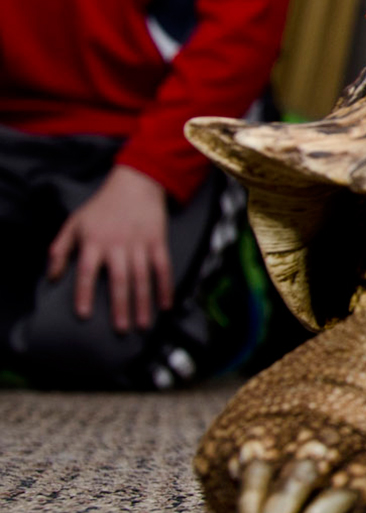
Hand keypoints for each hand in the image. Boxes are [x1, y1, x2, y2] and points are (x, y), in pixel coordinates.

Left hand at [47, 165, 171, 331]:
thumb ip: (60, 249)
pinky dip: (165, 287)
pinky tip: (165, 305)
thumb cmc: (101, 206)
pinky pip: (163, 267)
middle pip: (119, 280)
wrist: (136, 183)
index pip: (88, 271)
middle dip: (120, 306)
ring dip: (143, 302)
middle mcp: (118, 244)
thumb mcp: (74, 223)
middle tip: (121, 329)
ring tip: (142, 325)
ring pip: (142, 278)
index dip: (85, 293)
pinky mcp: (158, 241)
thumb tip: (53, 277)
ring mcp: (140, 244)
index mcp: (95, 241)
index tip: (84, 314)